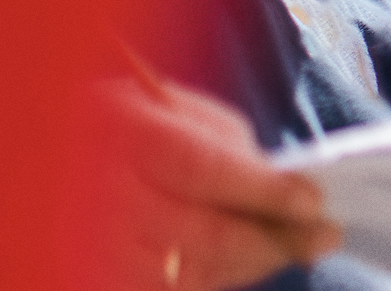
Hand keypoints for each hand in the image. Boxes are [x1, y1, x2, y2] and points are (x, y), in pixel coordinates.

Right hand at [93, 72, 341, 289]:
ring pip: (185, 276)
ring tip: (289, 249)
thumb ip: (231, 152)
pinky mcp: (94, 278)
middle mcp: (96, 192)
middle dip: (272, 239)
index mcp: (123, 131)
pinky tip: (243, 263)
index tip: (314, 202)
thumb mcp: (183, 115)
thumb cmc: (138, 129)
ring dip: (248, 265)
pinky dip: (213, 280)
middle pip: (198, 234)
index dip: (263, 191)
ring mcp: (86, 245)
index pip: (200, 169)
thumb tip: (287, 195)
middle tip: (323, 237)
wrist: (66, 155)